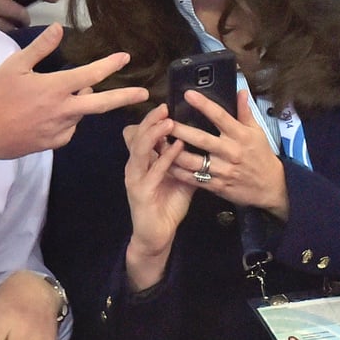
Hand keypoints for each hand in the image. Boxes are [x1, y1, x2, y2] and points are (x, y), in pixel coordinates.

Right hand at [0, 23, 148, 158]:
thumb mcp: (14, 66)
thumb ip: (40, 48)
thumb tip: (59, 28)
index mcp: (55, 88)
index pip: (90, 75)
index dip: (110, 65)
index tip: (125, 58)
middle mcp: (64, 110)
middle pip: (101, 104)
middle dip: (125, 97)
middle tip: (144, 95)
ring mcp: (60, 130)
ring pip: (80, 115)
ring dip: (80, 104)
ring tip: (60, 95)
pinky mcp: (53, 144)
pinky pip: (68, 129)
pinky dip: (67, 119)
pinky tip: (48, 115)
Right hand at [122, 103, 194, 290]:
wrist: (156, 234)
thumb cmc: (168, 204)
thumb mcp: (180, 176)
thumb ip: (186, 157)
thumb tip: (203, 138)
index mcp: (143, 160)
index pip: (144, 133)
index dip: (153, 118)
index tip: (167, 104)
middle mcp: (136, 165)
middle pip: (138, 136)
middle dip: (151, 120)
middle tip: (165, 106)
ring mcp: (135, 178)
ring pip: (141, 150)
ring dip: (155, 134)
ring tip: (169, 121)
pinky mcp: (140, 192)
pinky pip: (153, 171)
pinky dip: (165, 157)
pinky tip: (176, 147)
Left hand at [169, 89, 289, 220]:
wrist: (271, 187)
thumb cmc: (262, 156)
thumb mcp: (257, 132)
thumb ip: (245, 112)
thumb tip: (239, 91)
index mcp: (240, 136)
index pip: (220, 116)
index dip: (204, 104)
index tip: (188, 94)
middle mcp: (230, 152)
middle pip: (201, 139)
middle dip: (180, 130)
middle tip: (164, 122)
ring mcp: (223, 170)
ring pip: (193, 161)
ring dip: (173, 153)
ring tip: (158, 143)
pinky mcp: (217, 186)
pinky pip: (193, 179)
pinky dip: (178, 172)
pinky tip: (164, 164)